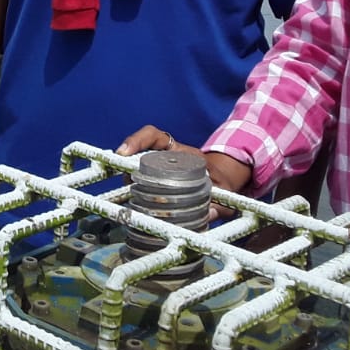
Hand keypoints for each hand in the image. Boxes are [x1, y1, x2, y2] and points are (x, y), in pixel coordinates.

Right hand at [117, 126, 252, 220]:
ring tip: (128, 196)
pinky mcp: (155, 184)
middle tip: (125, 181)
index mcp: (180, 152)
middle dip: (127, 165)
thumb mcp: (225, 190)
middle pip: (138, 154)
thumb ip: (222, 202)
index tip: (124, 152)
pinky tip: (134, 206)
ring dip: (129, 180)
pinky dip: (134, 193)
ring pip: (136, 170)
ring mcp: (157, 170)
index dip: (137, 140)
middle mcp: (164, 158)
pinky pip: (140, 184)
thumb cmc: (222, 181)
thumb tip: (210, 212)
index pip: (154, 136)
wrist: (222, 182)